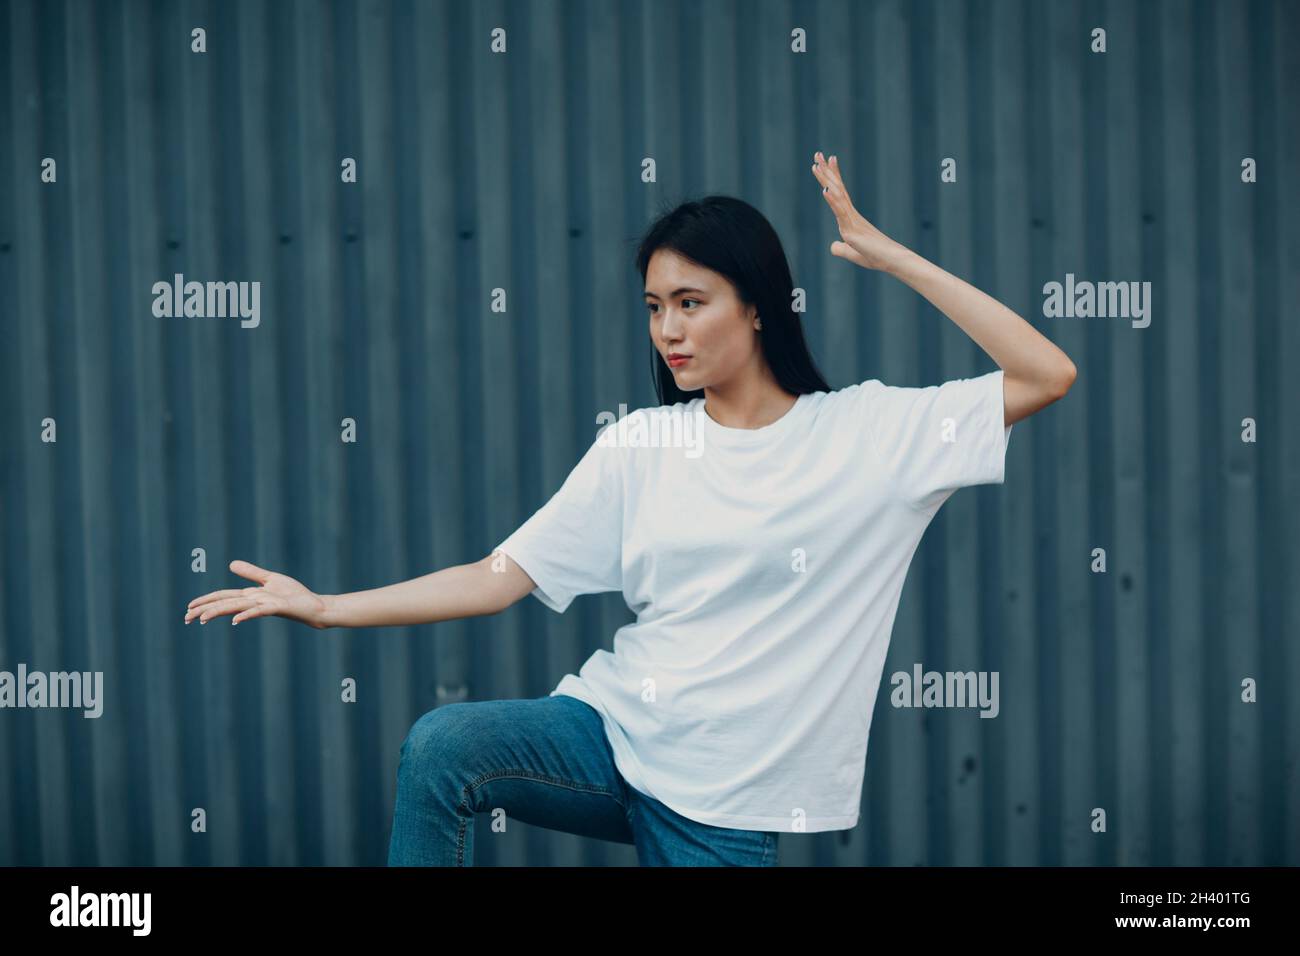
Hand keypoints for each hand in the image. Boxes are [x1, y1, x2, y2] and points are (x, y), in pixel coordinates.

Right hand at [185, 560, 328, 628]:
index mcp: (250, 596)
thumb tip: (230, 564)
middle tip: (186, 618)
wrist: (313, 606)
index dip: (206, 601)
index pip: (223, 597)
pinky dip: (246, 615)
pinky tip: (235, 620)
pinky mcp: (277, 608)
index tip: (188, 608)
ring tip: (202, 618)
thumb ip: (251, 573)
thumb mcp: (270, 579)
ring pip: (237, 608)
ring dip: (219, 612)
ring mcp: (264, 605)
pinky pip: (259, 611)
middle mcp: (254, 602)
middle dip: (205, 610)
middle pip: (225, 604)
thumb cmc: (294, 595)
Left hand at [811, 151, 907, 271]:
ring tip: (817, 163)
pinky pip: (841, 213)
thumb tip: (833, 246)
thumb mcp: (853, 254)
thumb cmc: (877, 257)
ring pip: (837, 196)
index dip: (831, 177)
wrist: (893, 261)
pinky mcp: (853, 230)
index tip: (824, 162)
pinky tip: (825, 189)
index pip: (838, 193)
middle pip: (836, 189)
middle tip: (817, 153)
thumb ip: (842, 249)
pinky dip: (832, 200)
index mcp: (851, 218)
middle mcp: (852, 215)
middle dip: (826, 171)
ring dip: (827, 179)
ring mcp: (852, 220)